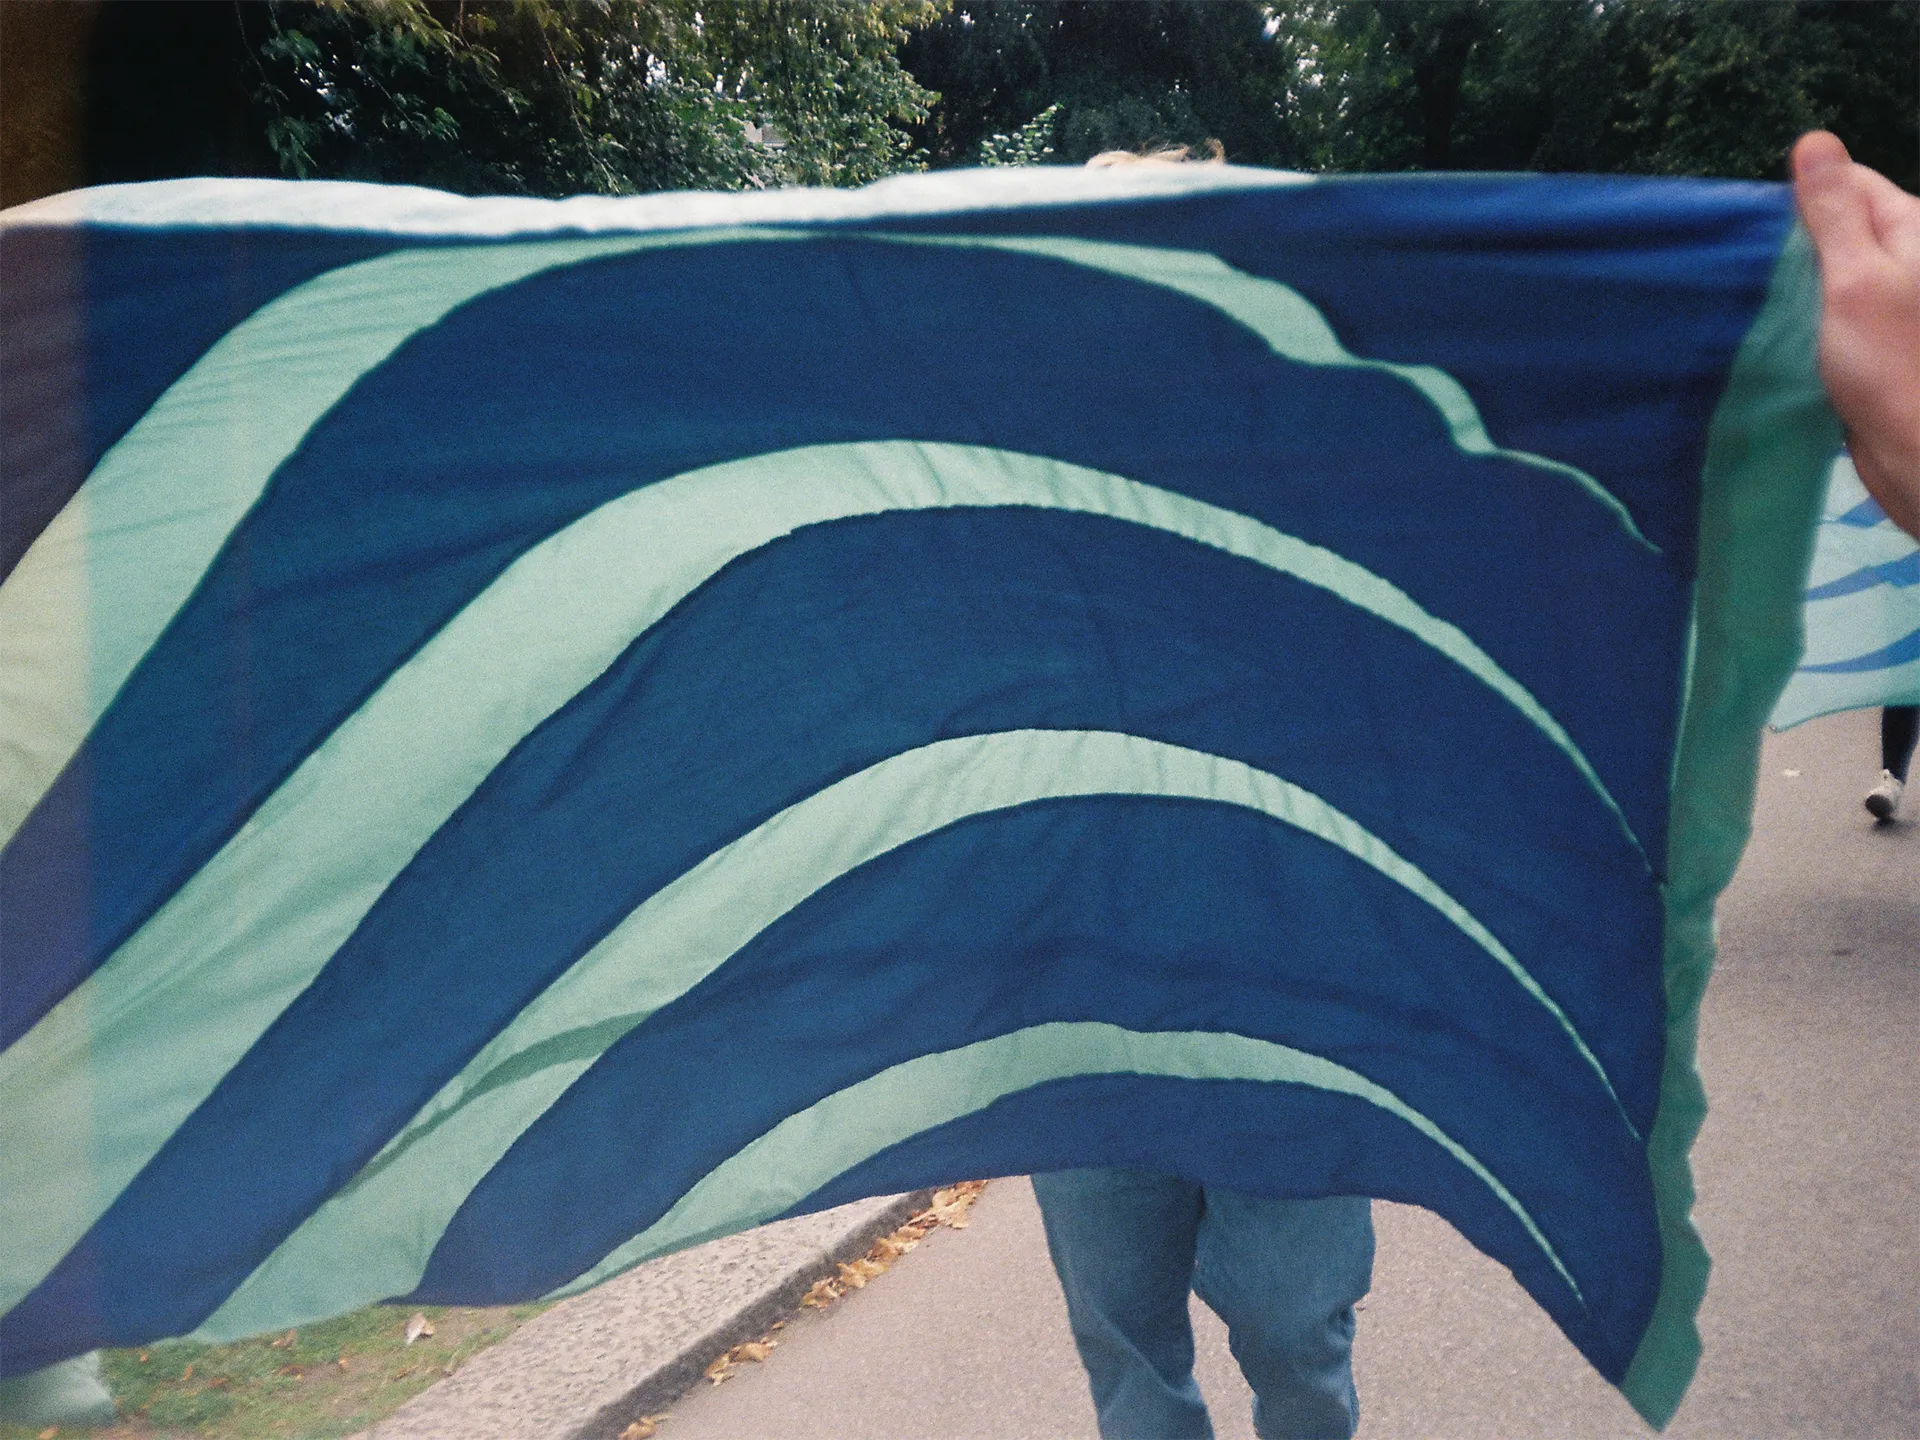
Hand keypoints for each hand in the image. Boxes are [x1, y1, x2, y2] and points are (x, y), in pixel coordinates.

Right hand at [1791, 132, 1919, 538]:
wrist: (1918, 457)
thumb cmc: (1893, 365)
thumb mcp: (1856, 279)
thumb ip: (1833, 212)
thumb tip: (1814, 141)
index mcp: (1915, 232)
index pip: (1850, 186)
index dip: (1801, 201)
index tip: (1752, 234)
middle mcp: (1908, 264)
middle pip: (1838, 232)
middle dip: (1793, 249)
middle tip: (1746, 277)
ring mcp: (1892, 309)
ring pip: (1828, 281)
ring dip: (1792, 293)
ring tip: (1752, 309)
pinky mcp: (1874, 350)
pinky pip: (1829, 321)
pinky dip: (1801, 327)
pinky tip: (1773, 341)